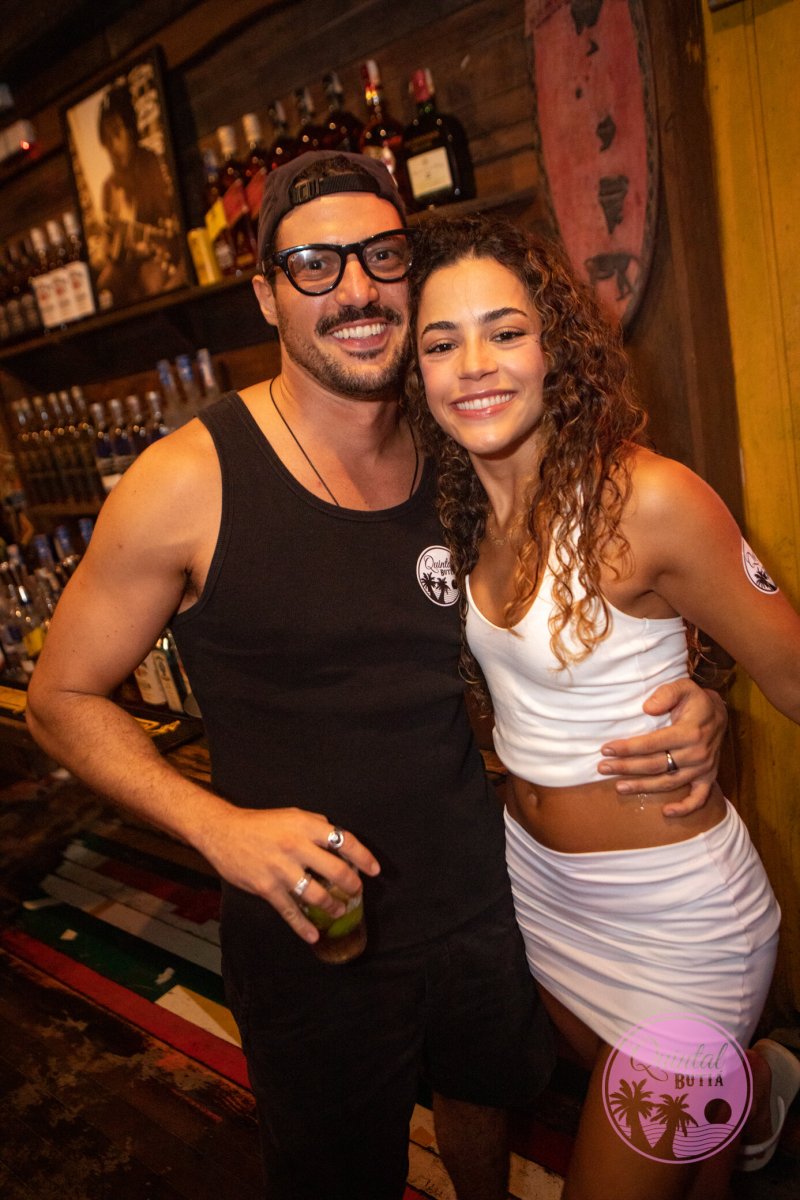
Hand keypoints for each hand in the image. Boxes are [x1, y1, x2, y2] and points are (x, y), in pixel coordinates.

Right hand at [197, 805, 379, 942]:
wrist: (223, 831)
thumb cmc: (260, 823)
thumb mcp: (291, 815)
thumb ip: (316, 825)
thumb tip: (337, 837)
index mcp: (305, 826)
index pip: (344, 841)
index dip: (363, 857)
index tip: (374, 869)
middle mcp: (296, 847)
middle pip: (336, 870)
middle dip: (352, 885)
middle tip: (356, 891)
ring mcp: (281, 869)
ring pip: (317, 895)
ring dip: (332, 906)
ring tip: (339, 910)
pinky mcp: (266, 888)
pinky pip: (290, 911)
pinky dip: (303, 927)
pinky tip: (313, 936)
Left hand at [597, 680, 726, 816]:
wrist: (719, 713)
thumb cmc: (694, 700)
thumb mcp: (683, 687)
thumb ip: (665, 694)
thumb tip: (647, 708)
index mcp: (689, 732)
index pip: (652, 744)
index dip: (628, 748)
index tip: (606, 749)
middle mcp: (697, 754)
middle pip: (655, 765)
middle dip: (626, 767)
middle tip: (602, 768)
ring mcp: (703, 768)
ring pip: (669, 782)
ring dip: (643, 787)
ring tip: (618, 787)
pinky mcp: (708, 777)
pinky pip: (699, 798)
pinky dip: (685, 808)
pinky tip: (666, 812)